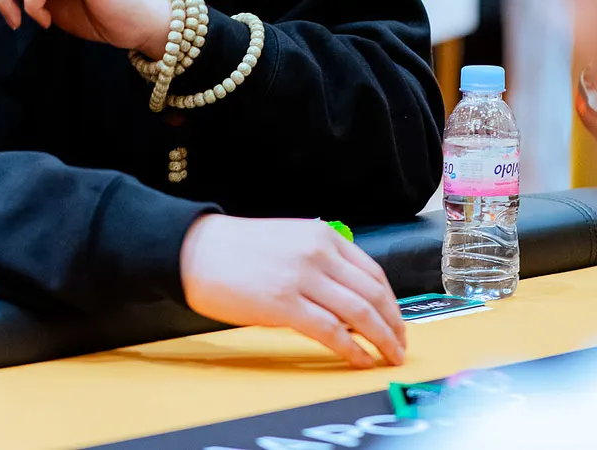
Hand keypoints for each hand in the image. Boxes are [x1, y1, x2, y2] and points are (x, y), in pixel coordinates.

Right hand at [179, 215, 406, 368]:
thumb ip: (322, 261)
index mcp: (323, 236)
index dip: (392, 303)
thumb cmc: (239, 249)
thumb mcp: (291, 240)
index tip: (397, 322)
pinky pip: (331, 331)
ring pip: (359, 314)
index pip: (373, 272)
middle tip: (400, 346)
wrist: (197, 250)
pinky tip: (360, 360)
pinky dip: (352, 349)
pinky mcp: (284, 304)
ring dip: (381, 340)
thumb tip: (350, 297)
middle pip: (373, 294)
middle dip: (393, 325)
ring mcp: (302, 278)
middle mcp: (319, 253)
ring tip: (388, 357)